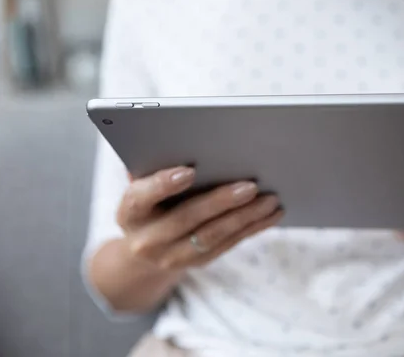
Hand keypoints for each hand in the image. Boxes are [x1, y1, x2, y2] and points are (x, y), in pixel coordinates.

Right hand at [117, 167, 282, 270]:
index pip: (142, 197)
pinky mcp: (199, 261)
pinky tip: (272, 213)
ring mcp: (174, 256)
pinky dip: (253, 227)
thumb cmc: (149, 201)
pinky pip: (229, 244)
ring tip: (270, 199)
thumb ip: (153, 166)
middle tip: (250, 186)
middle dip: (221, 202)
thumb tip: (180, 141)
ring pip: (214, 236)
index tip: (189, 171)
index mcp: (130, 212)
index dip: (164, 185)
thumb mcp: (142, 185)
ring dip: (245, 217)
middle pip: (187, 218)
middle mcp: (149, 239)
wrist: (144, 248)